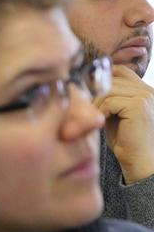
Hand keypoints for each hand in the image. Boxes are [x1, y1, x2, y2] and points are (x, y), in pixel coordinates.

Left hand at [94, 64, 153, 183]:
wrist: (140, 160)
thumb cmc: (125, 140)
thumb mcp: (114, 113)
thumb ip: (107, 97)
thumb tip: (84, 83)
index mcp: (144, 89)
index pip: (119, 71)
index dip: (101, 80)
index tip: (90, 96)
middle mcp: (148, 90)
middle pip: (111, 79)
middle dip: (95, 94)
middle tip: (88, 110)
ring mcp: (145, 96)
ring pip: (108, 90)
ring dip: (96, 104)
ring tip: (94, 118)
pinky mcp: (139, 105)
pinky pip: (109, 101)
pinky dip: (100, 112)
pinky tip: (101, 123)